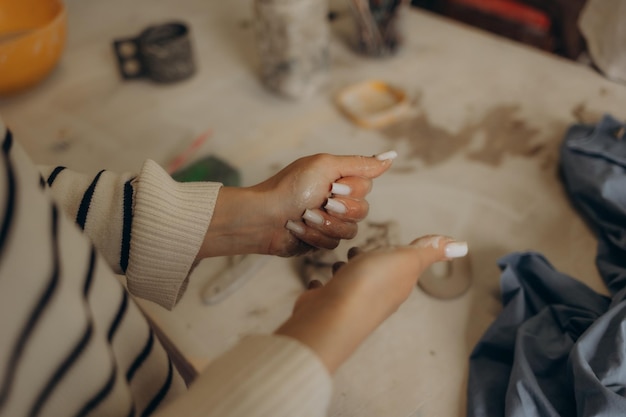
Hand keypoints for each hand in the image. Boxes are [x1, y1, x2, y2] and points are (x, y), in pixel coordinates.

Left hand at [197, 152, 395, 257]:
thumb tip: (392, 156)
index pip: (366, 186)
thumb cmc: (289, 187)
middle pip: (362, 211)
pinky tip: (297, 228)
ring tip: (304, 216)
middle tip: (321, 203)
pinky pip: (333, 245)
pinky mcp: (320, 241)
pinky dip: (313, 235)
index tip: (331, 187)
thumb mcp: (325, 166)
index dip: (351, 190)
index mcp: (339, 178)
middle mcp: (337, 199)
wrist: (263, 216)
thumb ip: (360, 164)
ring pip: (350, 231)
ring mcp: (329, 222)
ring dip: (324, 224)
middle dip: (339, 210)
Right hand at [275, 235, 468, 373]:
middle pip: (374, 275)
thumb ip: (430, 251)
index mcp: (397, 285)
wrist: (331, 318)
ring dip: (345, 271)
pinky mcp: (325, 305)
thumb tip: (462, 246)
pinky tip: (319, 281)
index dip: (396, 253)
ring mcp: (348, 302)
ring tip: (338, 261)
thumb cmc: (370, 284)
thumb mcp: (406, 260)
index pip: (401, 266)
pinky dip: (324, 285)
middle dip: (367, 260)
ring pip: (349, 282)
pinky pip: (326, 292)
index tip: (388, 243)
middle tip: (357, 250)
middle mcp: (375, 296)